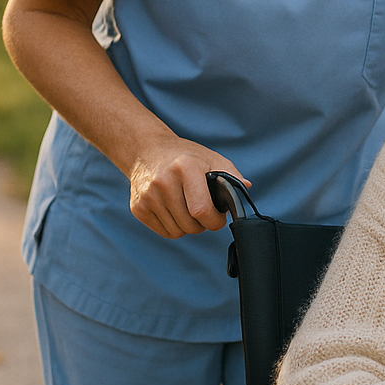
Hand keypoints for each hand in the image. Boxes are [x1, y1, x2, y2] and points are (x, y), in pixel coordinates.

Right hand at [128, 136, 250, 238]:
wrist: (147, 151)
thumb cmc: (185, 156)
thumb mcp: (210, 157)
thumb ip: (231, 174)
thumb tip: (246, 187)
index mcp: (185, 167)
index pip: (201, 210)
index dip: (215, 221)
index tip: (219, 218)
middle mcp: (163, 182)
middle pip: (190, 225)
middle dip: (204, 224)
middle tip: (206, 213)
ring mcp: (148, 196)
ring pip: (177, 231)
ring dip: (189, 226)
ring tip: (190, 209)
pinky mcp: (138, 208)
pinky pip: (164, 232)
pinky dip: (175, 227)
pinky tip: (176, 211)